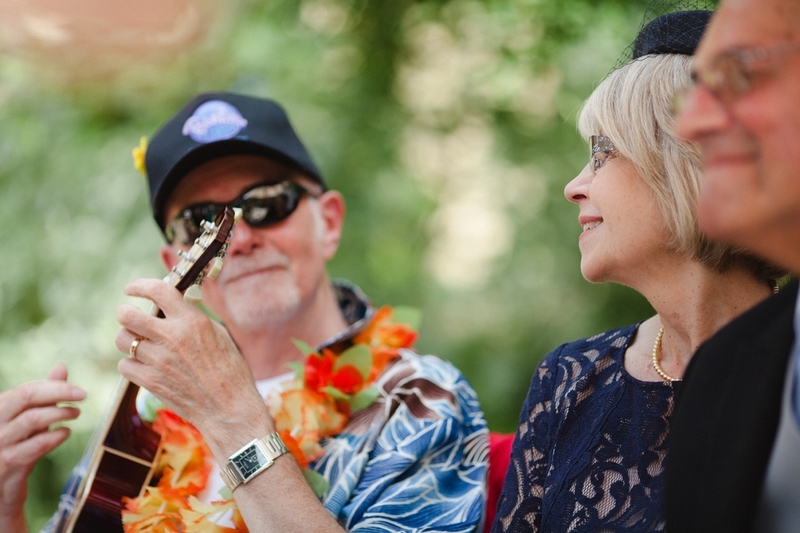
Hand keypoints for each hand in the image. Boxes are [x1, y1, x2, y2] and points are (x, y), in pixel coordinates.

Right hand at [0, 364, 84, 531]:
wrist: (1, 491)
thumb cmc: (15, 448)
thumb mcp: (27, 420)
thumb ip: (42, 395)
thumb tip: (60, 366)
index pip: (26, 389)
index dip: (54, 386)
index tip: (78, 390)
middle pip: (26, 397)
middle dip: (58, 393)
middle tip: (82, 395)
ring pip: (32, 420)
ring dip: (59, 414)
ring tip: (75, 413)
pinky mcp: (8, 465)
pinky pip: (36, 446)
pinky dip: (55, 436)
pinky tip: (65, 433)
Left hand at [115, 279, 272, 457]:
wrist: (230, 407)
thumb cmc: (230, 369)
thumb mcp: (219, 334)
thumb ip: (193, 317)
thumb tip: (176, 303)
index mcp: (192, 320)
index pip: (158, 290)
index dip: (139, 285)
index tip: (132, 289)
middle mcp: (172, 336)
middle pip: (127, 315)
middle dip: (125, 314)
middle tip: (131, 318)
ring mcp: (159, 360)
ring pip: (123, 340)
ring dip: (128, 340)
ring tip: (141, 345)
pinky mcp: (151, 381)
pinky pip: (125, 365)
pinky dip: (132, 365)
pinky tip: (145, 366)